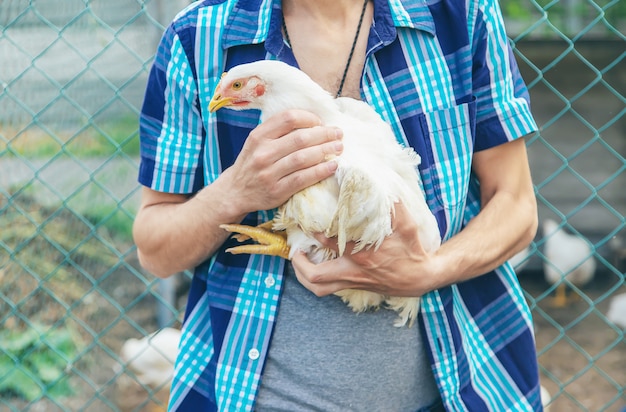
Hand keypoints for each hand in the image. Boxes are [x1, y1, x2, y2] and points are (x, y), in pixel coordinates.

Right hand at [223, 109, 342, 214]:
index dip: (309, 118)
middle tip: (338, 134)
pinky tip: (332, 166)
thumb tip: (312, 122)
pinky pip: (303, 178)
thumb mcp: (257, 142)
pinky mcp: (277, 191)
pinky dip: (320, 171)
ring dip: (325, 151)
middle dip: (324, 134)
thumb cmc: (252, 163)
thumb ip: (278, 131)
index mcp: (258, 136)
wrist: (235, 192)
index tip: (320, 122)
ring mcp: (269, 173)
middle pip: (300, 138)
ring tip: (339, 147)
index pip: (288, 118)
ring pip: (303, 158)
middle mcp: (262, 153)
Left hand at [291, 202, 441, 297]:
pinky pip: (327, 289)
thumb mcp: (407, 224)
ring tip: (298, 260)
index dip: (315, 232)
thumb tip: (380, 183)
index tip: (307, 221)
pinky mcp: (355, 287)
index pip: (330, 243)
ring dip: (303, 276)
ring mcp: (352, 282)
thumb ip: (393, 206)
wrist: (421, 276)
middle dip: (299, 264)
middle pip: (316, 276)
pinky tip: (314, 266)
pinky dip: (316, 280)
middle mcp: (353, 271)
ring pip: (318, 288)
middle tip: (295, 249)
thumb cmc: (412, 249)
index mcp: (362, 255)